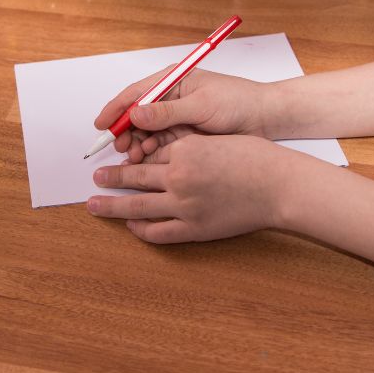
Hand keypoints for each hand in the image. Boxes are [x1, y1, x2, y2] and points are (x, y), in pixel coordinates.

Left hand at [88, 134, 290, 243]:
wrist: (279, 185)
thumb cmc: (255, 158)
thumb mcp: (215, 140)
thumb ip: (187, 147)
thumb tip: (163, 154)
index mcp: (184, 149)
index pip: (149, 153)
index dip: (133, 156)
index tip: (120, 157)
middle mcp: (178, 176)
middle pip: (133, 177)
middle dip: (111, 178)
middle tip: (96, 177)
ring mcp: (184, 205)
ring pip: (136, 206)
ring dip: (111, 205)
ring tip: (94, 203)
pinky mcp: (194, 228)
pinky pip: (158, 231)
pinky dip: (140, 229)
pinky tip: (131, 225)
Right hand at [94, 68, 273, 162]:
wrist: (266, 119)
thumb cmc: (238, 103)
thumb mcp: (202, 106)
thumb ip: (168, 111)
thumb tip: (136, 113)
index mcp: (173, 81)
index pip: (136, 93)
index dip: (116, 109)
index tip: (101, 125)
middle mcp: (171, 97)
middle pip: (137, 114)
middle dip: (126, 131)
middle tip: (121, 148)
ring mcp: (176, 117)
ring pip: (146, 132)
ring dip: (138, 143)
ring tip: (135, 156)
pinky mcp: (183, 134)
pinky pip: (159, 143)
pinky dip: (151, 151)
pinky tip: (147, 159)